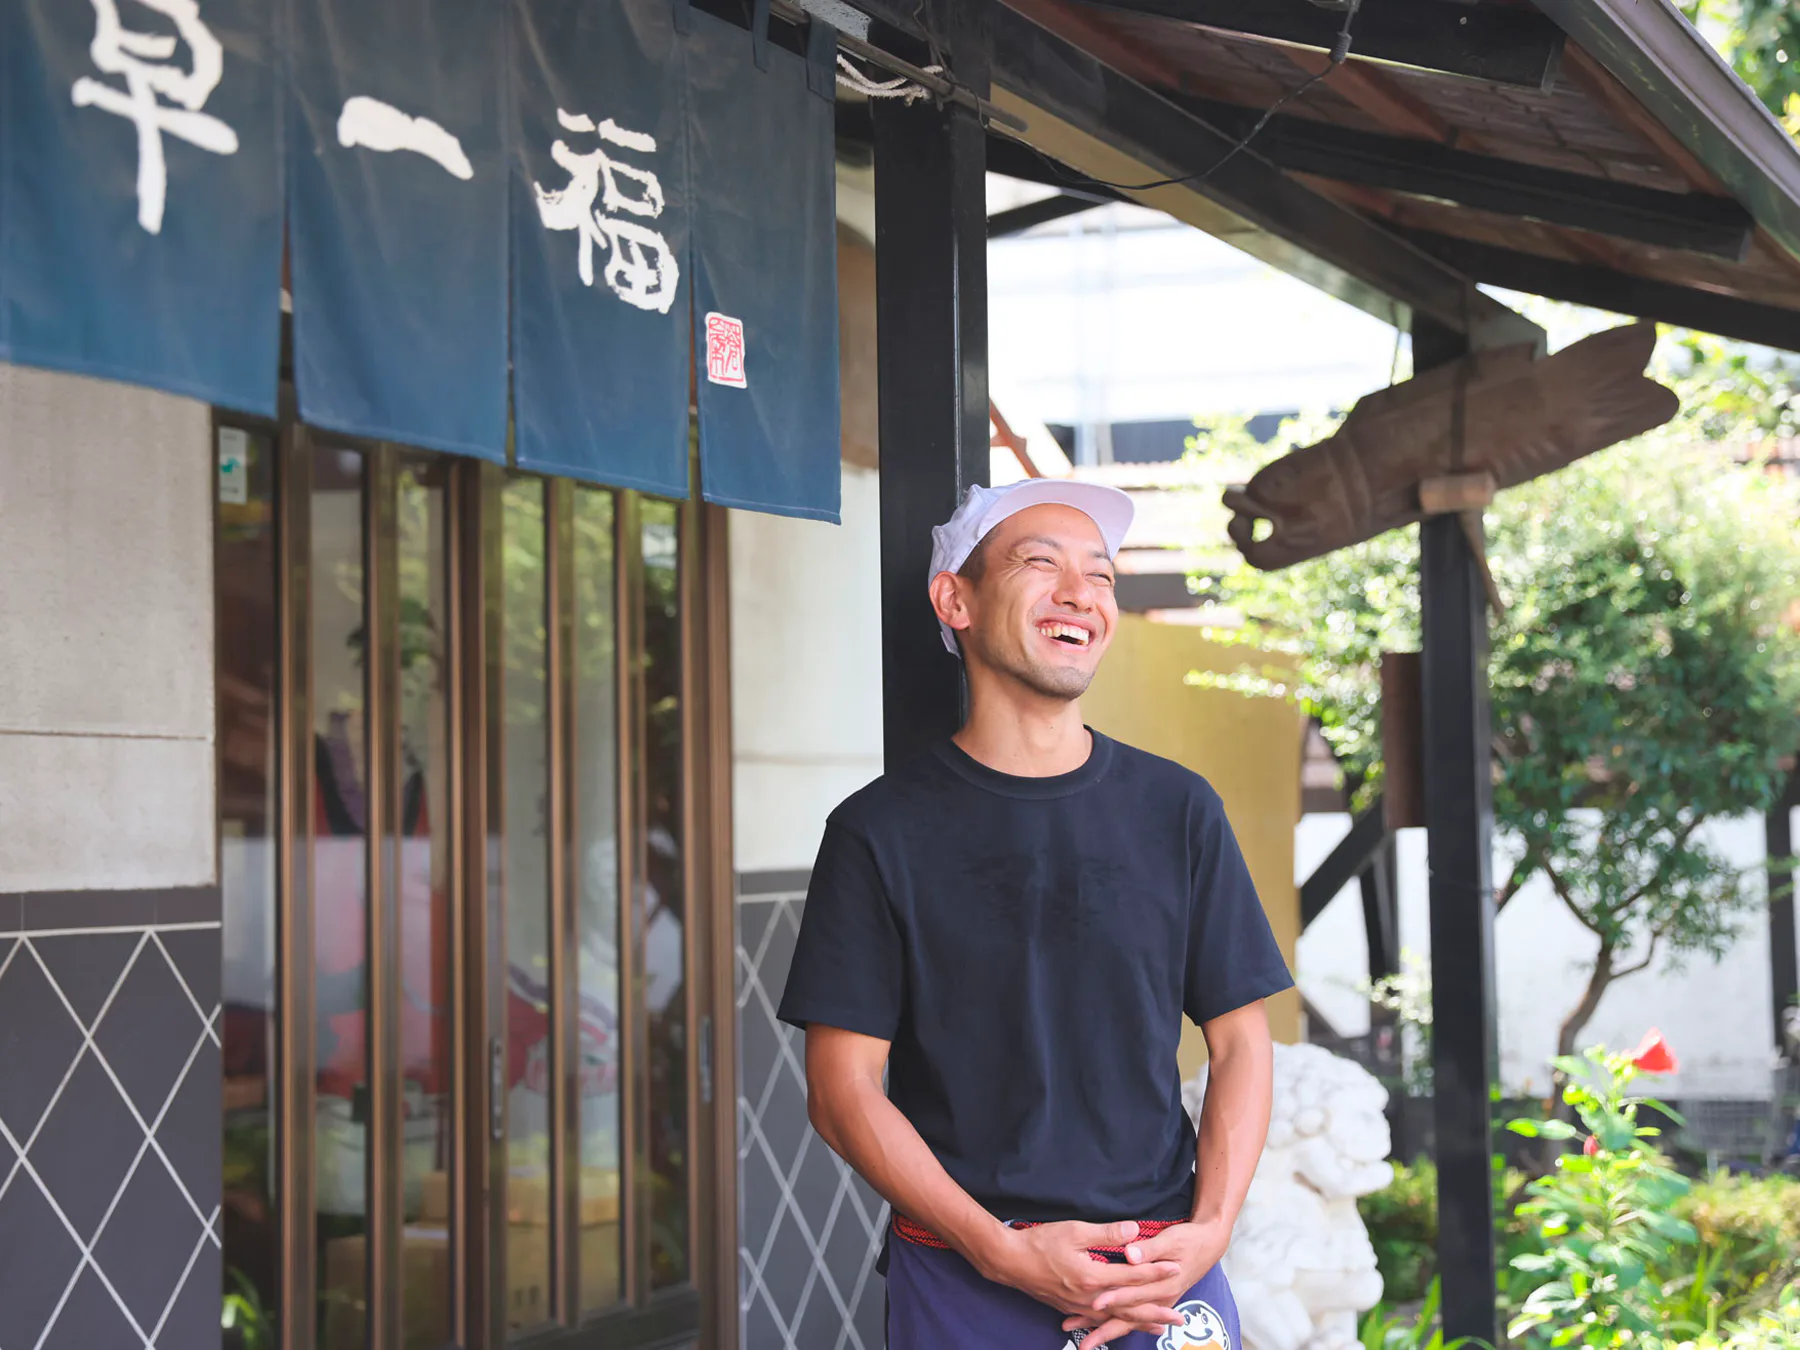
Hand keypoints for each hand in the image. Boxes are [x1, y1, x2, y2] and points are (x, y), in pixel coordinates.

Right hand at [976, 1220, 1185, 1321]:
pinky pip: (1100, 1320)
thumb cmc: (1041, 1243)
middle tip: (1180, 1319)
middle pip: (1129, 1307)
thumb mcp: (1074, 1231)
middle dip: (1156, 1311)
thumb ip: (1106, 1233)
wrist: (1010, 1262)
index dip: (1156, 1271)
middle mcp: (1089, 1298)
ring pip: (1116, 1318)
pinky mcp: (1071, 1308)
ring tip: (1159, 1328)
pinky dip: (1116, 1324)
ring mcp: (1079, 1306)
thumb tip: (1134, 1230)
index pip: (1132, 1276)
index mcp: (1093, 1277)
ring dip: (1140, 1323)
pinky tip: (1121, 1326)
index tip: (1176, 1268)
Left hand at [1058, 1220, 1229, 1347]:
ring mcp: (1158, 1302)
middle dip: (1105, 1329)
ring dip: (1106, 1331)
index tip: (1095, 1303)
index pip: (1134, 1294)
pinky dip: (1116, 1324)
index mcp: (1164, 1284)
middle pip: (1129, 1317)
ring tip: (1085, 1342)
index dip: (1114, 1298)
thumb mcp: (1172, 1239)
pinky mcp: (1156, 1300)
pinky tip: (1099, 1328)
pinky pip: (1133, 1318)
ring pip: (1129, 1321)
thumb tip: (1131, 1255)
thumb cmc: (1189, 1239)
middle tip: (1084, 1342)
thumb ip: (1150, 1249)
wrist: (1208, 1245)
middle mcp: (1161, 1298)